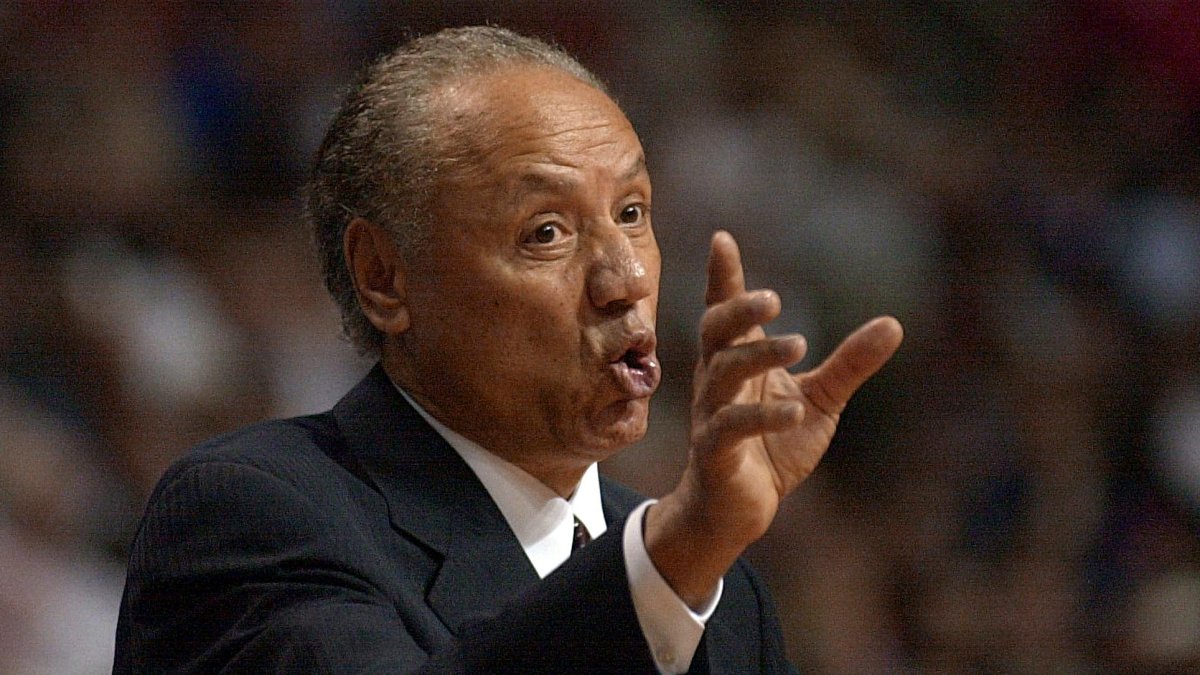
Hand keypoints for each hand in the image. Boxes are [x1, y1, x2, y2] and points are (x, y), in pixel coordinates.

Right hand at [646, 231, 902, 606]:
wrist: (738, 508)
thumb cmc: (772, 447)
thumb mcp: (820, 399)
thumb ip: (849, 363)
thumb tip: (893, 323)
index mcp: (738, 361)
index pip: (726, 311)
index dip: (723, 277)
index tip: (723, 240)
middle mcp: (718, 380)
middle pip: (716, 332)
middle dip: (737, 310)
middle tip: (773, 298)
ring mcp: (712, 414)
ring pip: (723, 375)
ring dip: (758, 356)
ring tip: (799, 343)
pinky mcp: (715, 451)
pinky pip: (730, 427)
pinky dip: (761, 417)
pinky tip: (793, 412)